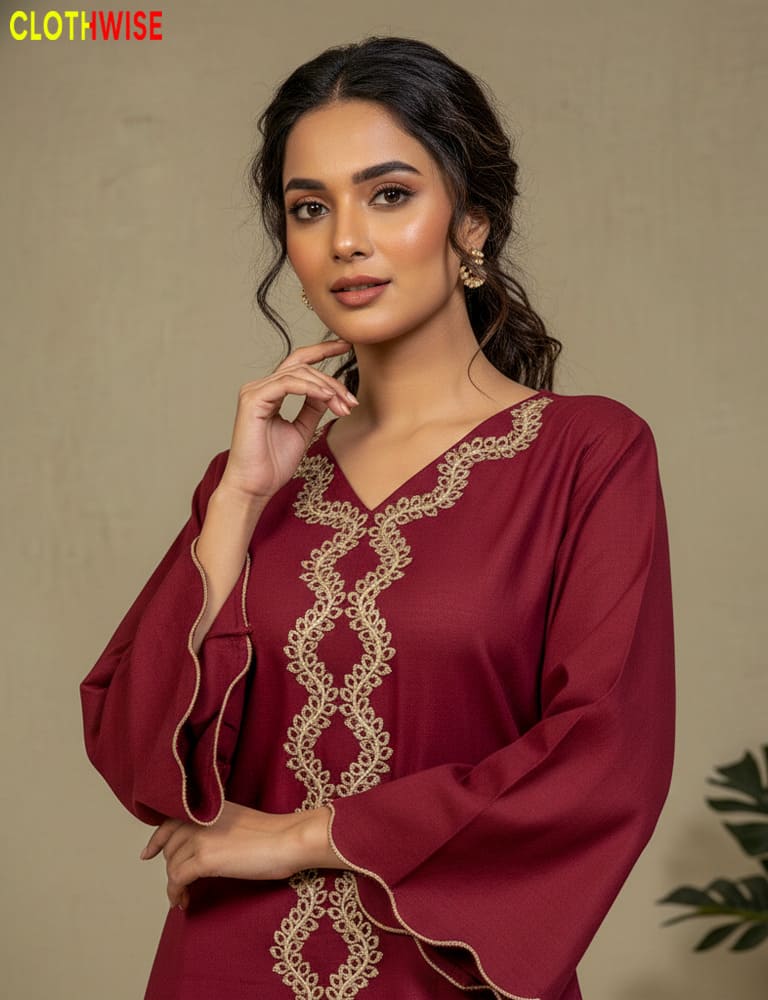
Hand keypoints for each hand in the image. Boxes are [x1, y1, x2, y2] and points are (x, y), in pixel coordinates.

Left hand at [139, 801, 346, 909]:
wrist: (288, 839)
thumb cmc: (274, 834)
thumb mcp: (238, 822)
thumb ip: (217, 827)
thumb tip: (204, 847)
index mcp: (209, 808)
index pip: (171, 821)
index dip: (156, 839)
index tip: (147, 853)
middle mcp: (200, 819)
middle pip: (170, 846)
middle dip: (172, 867)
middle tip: (180, 885)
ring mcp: (200, 838)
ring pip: (171, 865)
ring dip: (174, 884)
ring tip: (184, 897)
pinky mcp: (204, 859)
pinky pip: (177, 879)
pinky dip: (176, 893)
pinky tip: (184, 902)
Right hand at [219, 338, 357, 501]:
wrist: (255, 486)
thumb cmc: (273, 464)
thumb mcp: (302, 430)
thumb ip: (312, 408)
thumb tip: (328, 392)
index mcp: (270, 392)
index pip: (298, 363)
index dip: (322, 350)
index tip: (346, 345)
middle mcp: (260, 387)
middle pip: (303, 367)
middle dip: (332, 381)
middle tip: (351, 401)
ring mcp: (254, 391)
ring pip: (298, 373)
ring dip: (327, 387)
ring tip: (343, 406)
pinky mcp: (253, 400)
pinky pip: (288, 383)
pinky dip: (311, 388)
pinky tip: (327, 398)